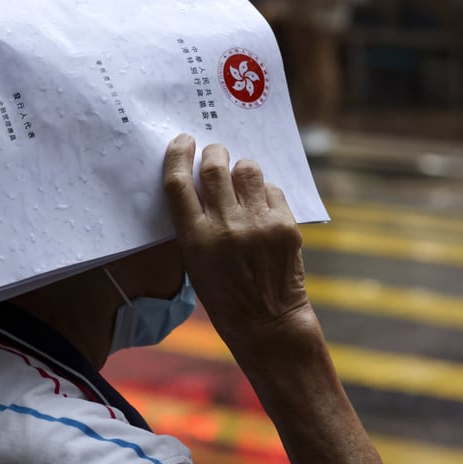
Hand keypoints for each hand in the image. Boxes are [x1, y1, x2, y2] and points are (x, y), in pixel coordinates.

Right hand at [162, 134, 313, 347]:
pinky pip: (271, 189)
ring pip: (247, 169)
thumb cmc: (223, 293)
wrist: (266, 321)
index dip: (177, 155)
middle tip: (214, 153)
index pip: (178, 183)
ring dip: (240, 169)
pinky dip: (263, 192)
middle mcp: (225, 227)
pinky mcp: (285, 225)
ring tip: (240, 180)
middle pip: (214, 167)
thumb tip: (196, 179)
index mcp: (195, 238)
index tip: (182, 142)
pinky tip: (260, 207)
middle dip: (213, 153)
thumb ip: (192, 221)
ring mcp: (258, 225)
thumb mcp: (193, 260)